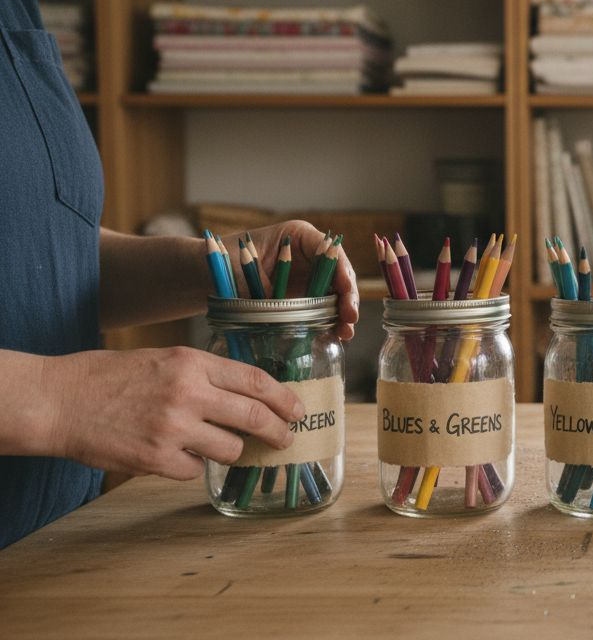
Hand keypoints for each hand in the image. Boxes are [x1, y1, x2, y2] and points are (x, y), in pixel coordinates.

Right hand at [44, 347, 303, 479]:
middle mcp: (188, 394)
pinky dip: (191, 465)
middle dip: (277, 432)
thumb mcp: (163, 359)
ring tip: (219, 446)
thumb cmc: (109, 377)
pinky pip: (195, 470)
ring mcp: (173, 429)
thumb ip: (204, 374)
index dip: (284, 398)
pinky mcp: (156, 460)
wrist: (59, 401)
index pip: (256, 381)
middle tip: (285, 439)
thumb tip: (247, 394)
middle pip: (255, 417)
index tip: (297, 409)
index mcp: (192, 363)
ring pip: (230, 450)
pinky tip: (175, 454)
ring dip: (231, 451)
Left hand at [224, 220, 358, 340]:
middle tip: (349, 319)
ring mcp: (306, 277)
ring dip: (342, 314)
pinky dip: (328, 322)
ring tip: (344, 334)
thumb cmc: (220, 262)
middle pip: (339, 275)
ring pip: (334, 294)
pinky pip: (320, 309)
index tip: (345, 294)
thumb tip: (288, 312)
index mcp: (298, 237)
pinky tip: (332, 336)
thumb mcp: (243, 271)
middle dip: (347, 298)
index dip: (342, 273)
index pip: (330, 252)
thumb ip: (268, 287)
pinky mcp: (300, 298)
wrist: (202, 275)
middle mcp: (308, 255)